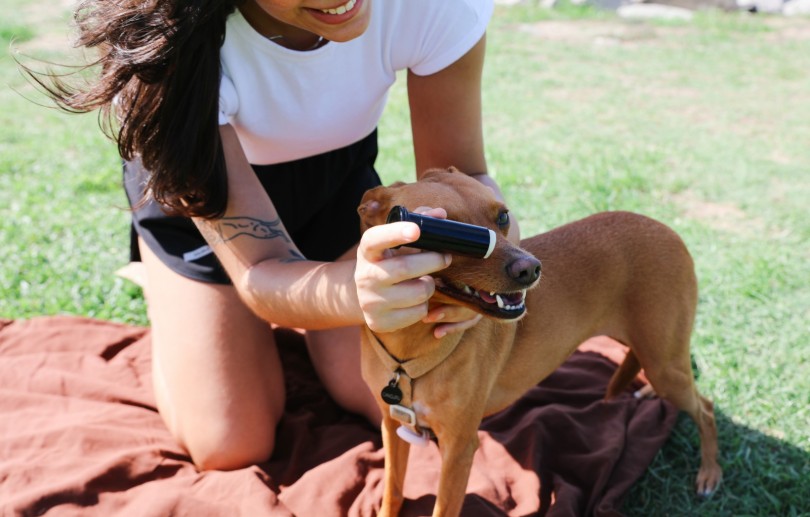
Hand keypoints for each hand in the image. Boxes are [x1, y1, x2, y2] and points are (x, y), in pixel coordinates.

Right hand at [355, 206, 479, 335]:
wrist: (365, 295)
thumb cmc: (389, 260)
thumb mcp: (395, 241)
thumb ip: (418, 222)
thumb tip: (440, 214)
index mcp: (367, 251)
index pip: (376, 239)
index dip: (395, 233)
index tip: (416, 230)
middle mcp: (365, 276)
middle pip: (405, 268)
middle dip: (433, 261)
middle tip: (445, 257)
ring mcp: (370, 301)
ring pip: (418, 293)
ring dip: (430, 285)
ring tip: (424, 281)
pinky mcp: (379, 322)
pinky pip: (417, 313)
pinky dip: (424, 305)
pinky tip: (414, 300)